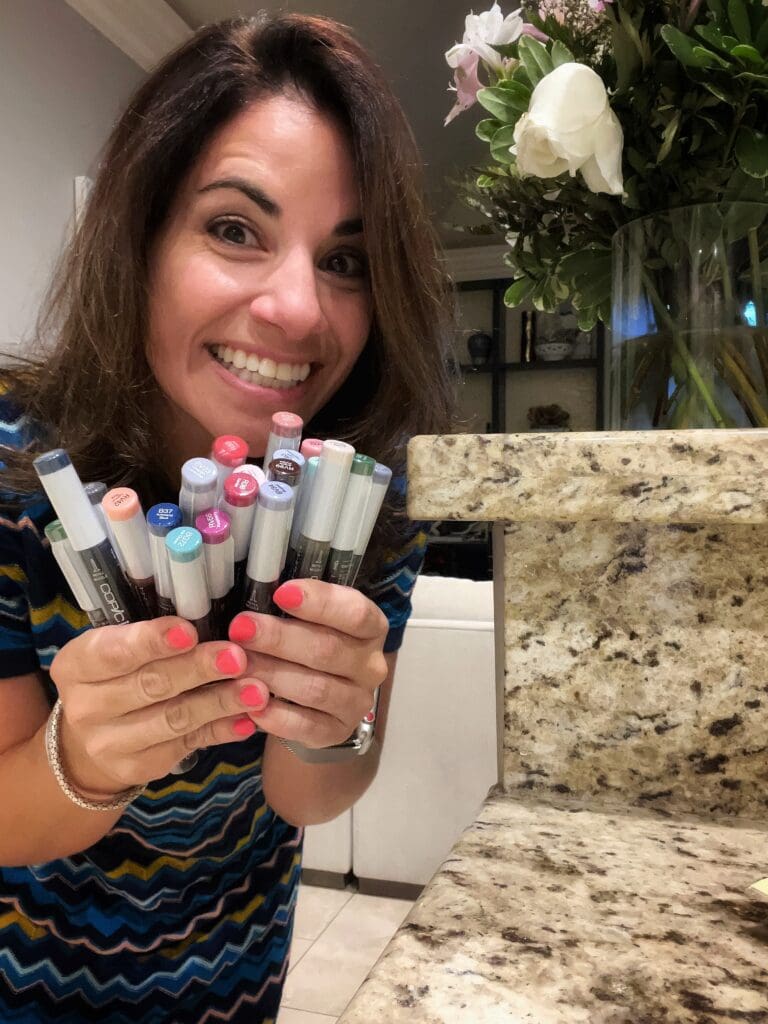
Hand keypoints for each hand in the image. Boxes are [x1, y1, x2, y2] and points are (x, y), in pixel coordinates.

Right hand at [49, 617, 270, 795]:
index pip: (114, 652)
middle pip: (151, 685)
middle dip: (198, 669)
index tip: (189, 631)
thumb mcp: (116, 647)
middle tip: (238, 657)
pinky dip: (221, 730)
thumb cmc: (116, 674)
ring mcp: (111, 743)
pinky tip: (248, 720)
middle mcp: (86, 707)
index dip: (152, 641)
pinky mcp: (140, 767)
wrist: (92, 737)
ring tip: (257, 690)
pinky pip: (189, 744)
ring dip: (220, 703)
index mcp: (76, 664)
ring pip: (174, 720)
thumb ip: (150, 636)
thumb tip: (208, 616)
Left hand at [227, 580, 388, 748]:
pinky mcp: (337, 732)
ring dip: (273, 675)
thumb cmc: (309, 644)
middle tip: (241, 629)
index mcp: (371, 628)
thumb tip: (256, 587)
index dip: (320, 602)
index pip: (355, 613)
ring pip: (316, 689)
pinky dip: (278, 717)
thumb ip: (295, 606)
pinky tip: (251, 707)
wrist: (317, 700)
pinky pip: (308, 727)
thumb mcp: (310, 619)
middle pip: (328, 650)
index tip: (281, 593)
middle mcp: (370, 665)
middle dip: (280, 638)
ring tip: (238, 665)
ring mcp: (357, 702)